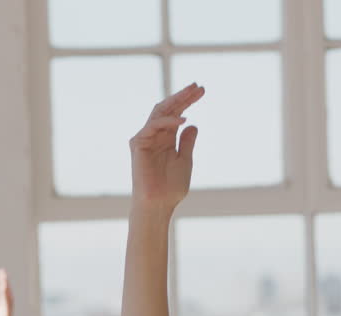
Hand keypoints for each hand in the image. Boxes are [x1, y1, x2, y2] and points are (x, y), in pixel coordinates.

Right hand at [130, 83, 204, 212]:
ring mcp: (145, 138)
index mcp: (166, 139)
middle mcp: (155, 135)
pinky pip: (153, 126)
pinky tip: (184, 119)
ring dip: (176, 101)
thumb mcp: (185, 161)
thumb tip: (193, 125)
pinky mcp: (138, 143)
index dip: (188, 101)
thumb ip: (187, 143)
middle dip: (183, 96)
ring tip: (192, 93)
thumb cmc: (171, 188)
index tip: (202, 90)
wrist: (158, 204)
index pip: (177, 114)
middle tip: (198, 86)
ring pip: (159, 112)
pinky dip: (168, 121)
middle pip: (168, 108)